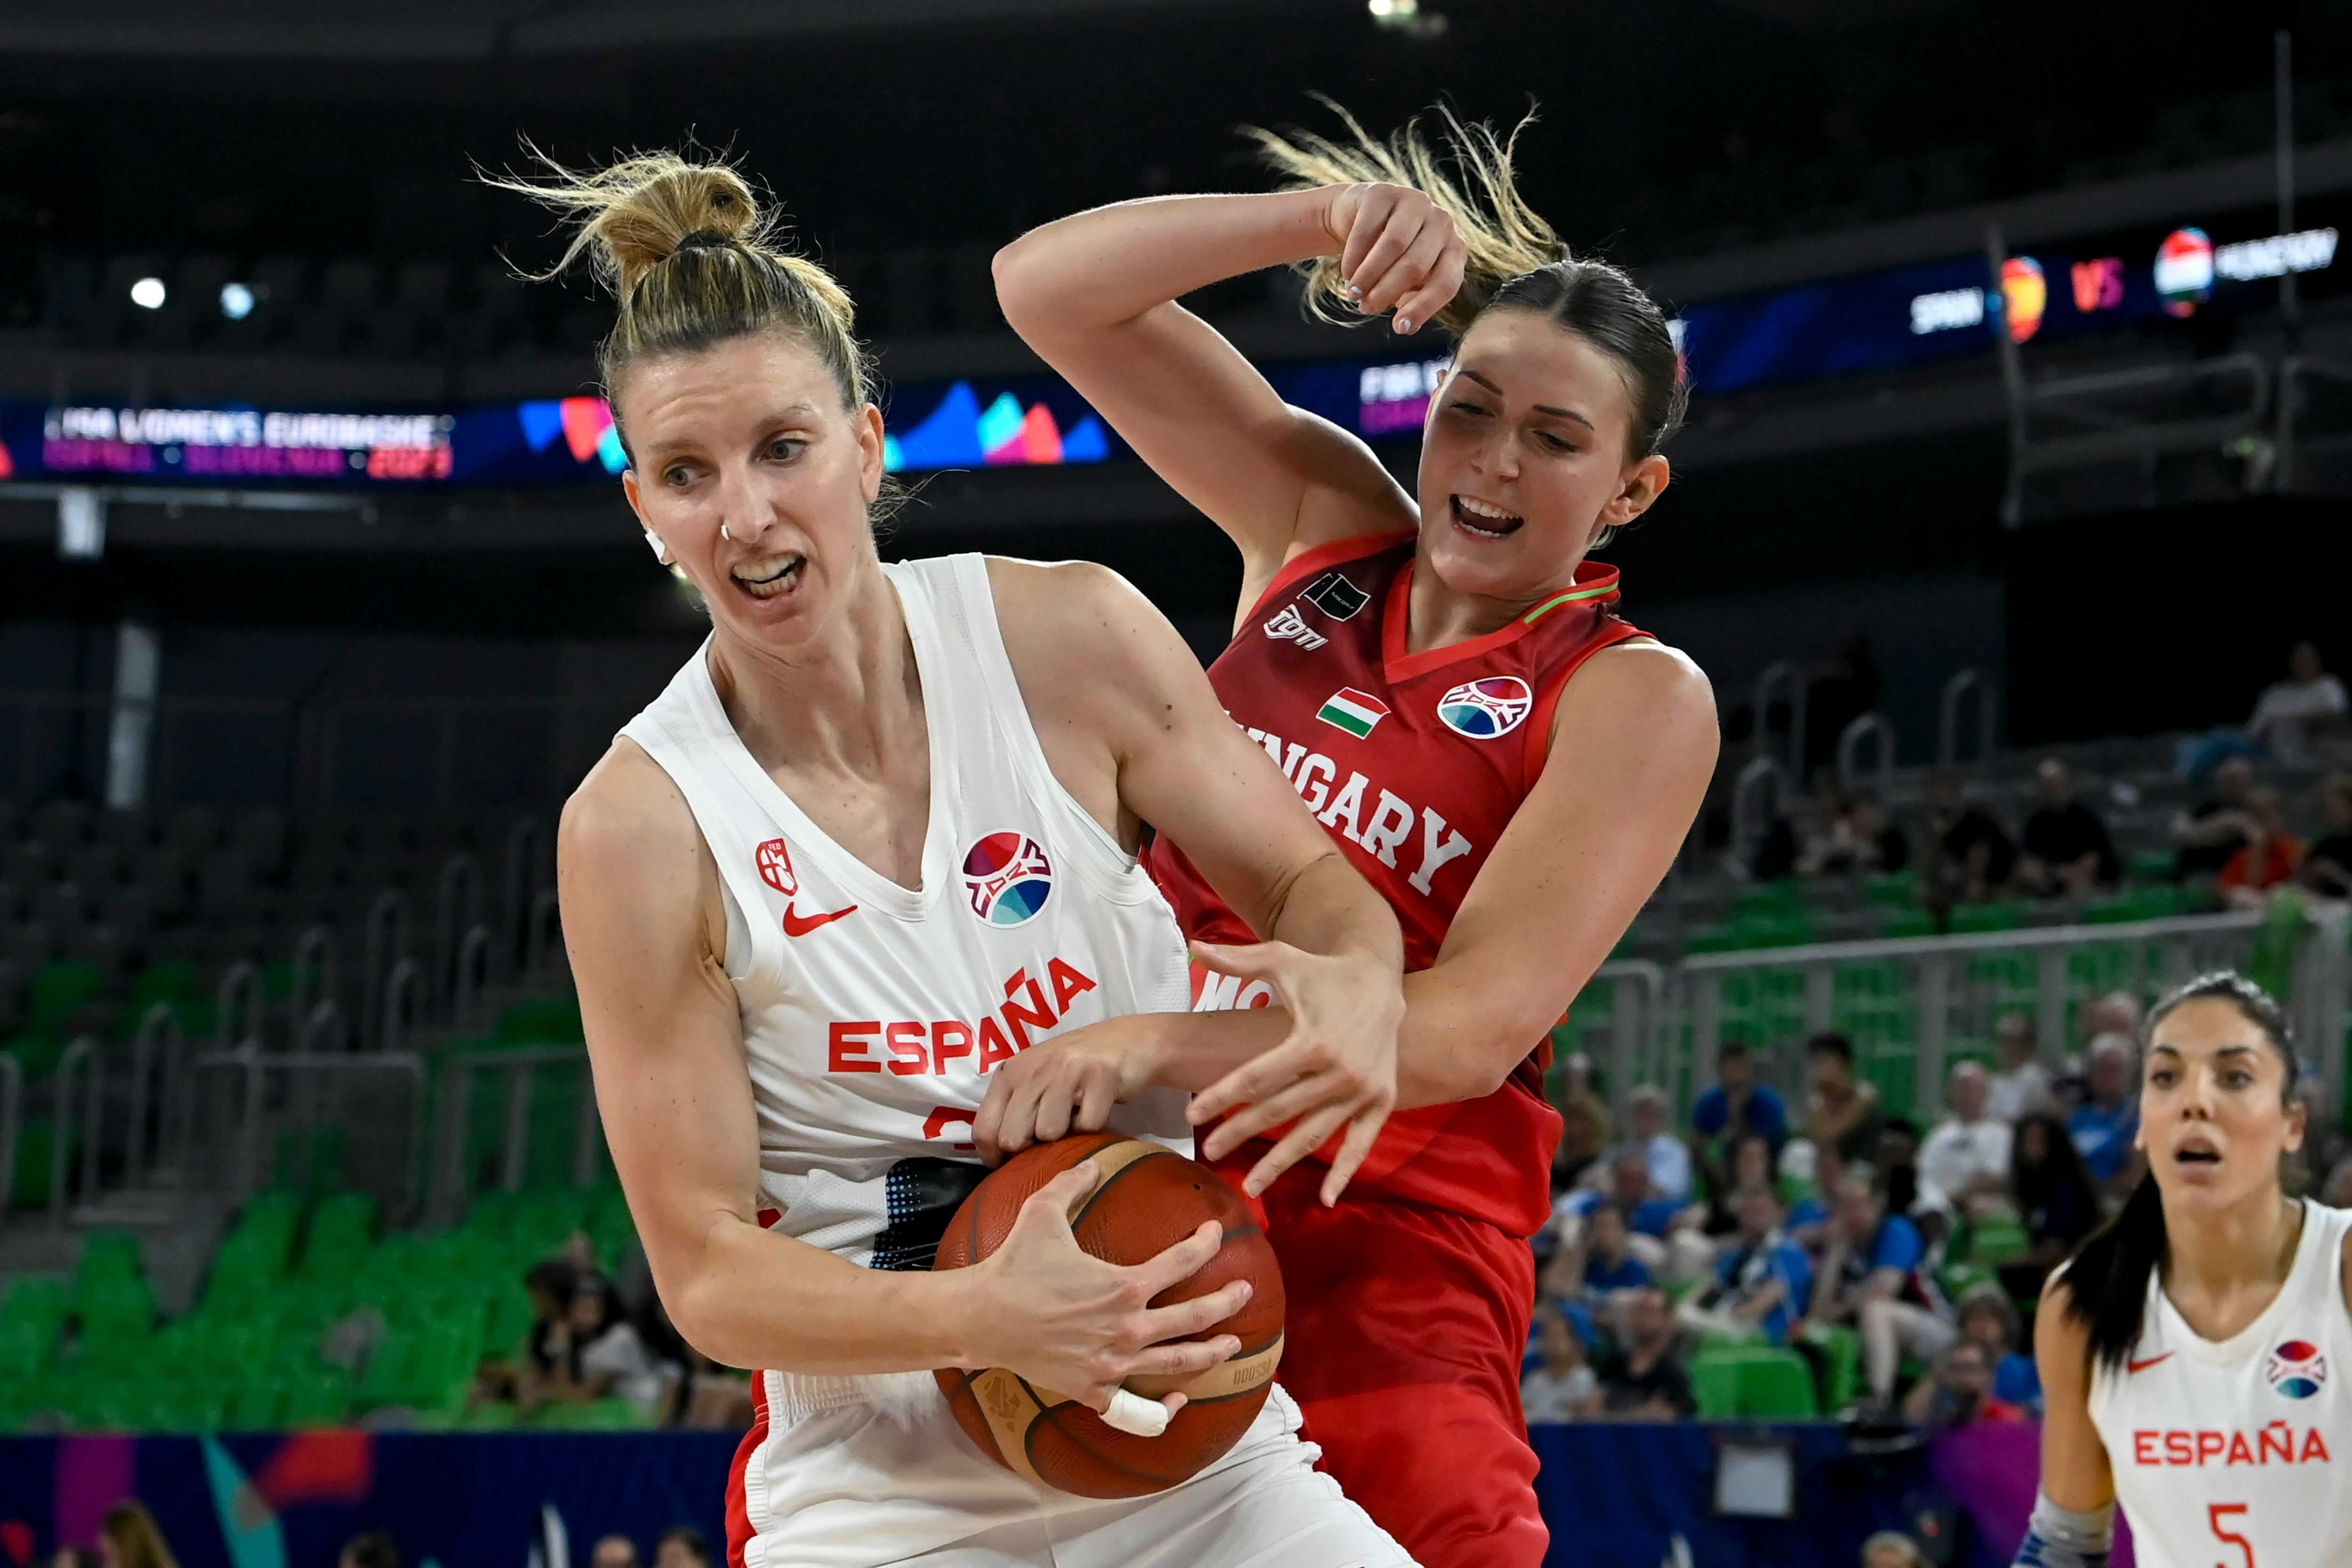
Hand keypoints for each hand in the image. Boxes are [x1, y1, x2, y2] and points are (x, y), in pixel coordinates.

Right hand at [954, 1161, 1249, 1417]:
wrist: (982, 1318)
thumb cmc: (1014, 1265)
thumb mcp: (1041, 1212)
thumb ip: (1071, 1183)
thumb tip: (1092, 1163)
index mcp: (1124, 1285)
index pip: (1182, 1261)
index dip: (1206, 1242)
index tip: (1215, 1232)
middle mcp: (1128, 1327)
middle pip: (1195, 1317)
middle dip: (1227, 1301)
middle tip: (1243, 1290)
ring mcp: (1114, 1364)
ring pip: (1178, 1362)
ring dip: (1211, 1352)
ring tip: (1231, 1343)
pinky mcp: (1094, 1390)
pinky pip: (1139, 1408)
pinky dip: (1164, 1407)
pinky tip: (1180, 1397)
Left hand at [973, 1015, 1167, 1165]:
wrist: (1130, 1039)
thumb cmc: (1074, 1066)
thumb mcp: (1033, 1078)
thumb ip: (1013, 1108)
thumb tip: (998, 1153)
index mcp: (1010, 1073)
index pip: (984, 1129)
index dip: (994, 1156)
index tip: (1010, 1164)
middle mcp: (1033, 1070)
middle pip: (1012, 1138)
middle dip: (1031, 1150)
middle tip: (1051, 1139)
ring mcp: (1066, 1072)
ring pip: (1049, 1134)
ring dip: (1065, 1137)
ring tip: (1075, 1117)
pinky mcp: (1100, 1078)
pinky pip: (1087, 1127)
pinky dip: (1093, 1127)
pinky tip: (1096, 1108)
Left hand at [1184, 938, 1401, 1203]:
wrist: (1382, 980)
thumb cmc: (1324, 973)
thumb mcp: (1283, 959)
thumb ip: (1238, 959)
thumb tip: (1195, 948)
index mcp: (1313, 1039)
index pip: (1257, 1078)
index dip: (1221, 1096)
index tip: (1192, 1113)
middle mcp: (1340, 1070)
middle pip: (1280, 1110)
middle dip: (1241, 1132)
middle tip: (1209, 1153)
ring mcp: (1363, 1090)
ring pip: (1315, 1135)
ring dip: (1282, 1162)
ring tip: (1251, 1186)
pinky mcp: (1383, 1100)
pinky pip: (1361, 1143)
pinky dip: (1345, 1172)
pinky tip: (1325, 1199)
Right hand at [1321, 182, 1467, 335]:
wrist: (1358, 221)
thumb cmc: (1389, 259)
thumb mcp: (1406, 283)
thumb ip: (1412, 302)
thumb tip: (1407, 326)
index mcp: (1454, 249)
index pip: (1446, 283)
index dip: (1423, 308)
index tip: (1399, 328)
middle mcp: (1441, 222)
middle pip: (1415, 266)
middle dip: (1386, 292)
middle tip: (1365, 307)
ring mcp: (1415, 202)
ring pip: (1392, 246)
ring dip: (1368, 275)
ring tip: (1353, 293)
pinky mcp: (1384, 192)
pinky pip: (1367, 230)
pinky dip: (1353, 257)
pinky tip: (1346, 272)